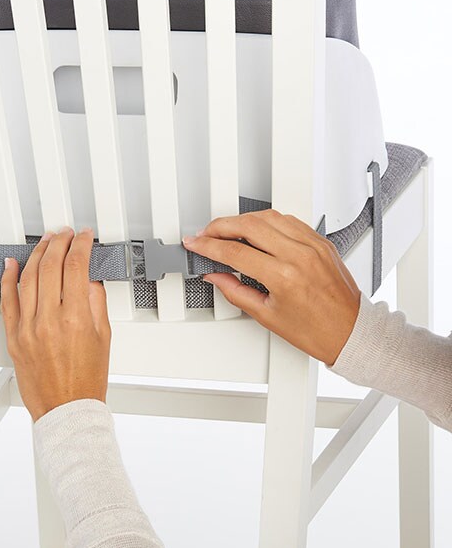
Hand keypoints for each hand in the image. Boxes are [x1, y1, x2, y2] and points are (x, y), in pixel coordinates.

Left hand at [0, 227, 111, 421]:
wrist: (67, 409)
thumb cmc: (87, 379)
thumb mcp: (104, 336)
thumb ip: (97, 301)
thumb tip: (89, 278)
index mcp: (76, 318)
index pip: (76, 267)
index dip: (81, 245)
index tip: (84, 236)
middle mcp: (50, 320)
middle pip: (51, 266)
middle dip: (59, 242)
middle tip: (65, 233)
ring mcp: (28, 328)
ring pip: (27, 278)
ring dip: (37, 254)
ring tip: (45, 241)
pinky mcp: (13, 337)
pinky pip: (7, 301)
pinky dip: (8, 279)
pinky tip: (12, 263)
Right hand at [182, 210, 360, 365]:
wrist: (351, 332)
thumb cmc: (316, 330)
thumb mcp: (266, 316)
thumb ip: (235, 290)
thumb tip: (215, 275)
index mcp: (284, 276)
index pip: (234, 251)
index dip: (208, 246)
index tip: (196, 244)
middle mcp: (300, 255)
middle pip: (249, 225)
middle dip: (220, 225)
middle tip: (206, 233)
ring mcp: (312, 245)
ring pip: (268, 215)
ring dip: (242, 219)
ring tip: (227, 230)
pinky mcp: (320, 241)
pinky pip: (288, 219)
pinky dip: (267, 220)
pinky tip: (256, 229)